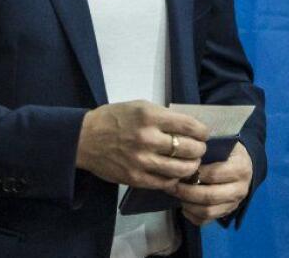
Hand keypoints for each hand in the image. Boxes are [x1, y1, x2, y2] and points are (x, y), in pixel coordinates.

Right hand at [75, 100, 208, 189]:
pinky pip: (166, 182)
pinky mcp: (136, 178)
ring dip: (191, 166)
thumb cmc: (113, 118)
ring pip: (181, 169)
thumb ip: (163, 116)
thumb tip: (189, 127)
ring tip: (191, 163)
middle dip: (200, 149)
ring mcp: (141, 160)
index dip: (202, 131)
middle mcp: (147, 138)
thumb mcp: (139, 106)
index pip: (189, 126)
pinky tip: (174, 173)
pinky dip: (174, 178)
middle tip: (199, 149)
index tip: (204, 134)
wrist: (84, 139)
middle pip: (189, 149)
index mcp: (149, 116)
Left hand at [173, 141, 252, 224]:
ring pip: (207, 211)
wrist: (245, 165)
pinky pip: (206, 221)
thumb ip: (206, 148)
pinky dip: (192, 215)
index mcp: (239, 168)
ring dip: (187, 205)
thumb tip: (183, 153)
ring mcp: (234, 203)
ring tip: (176, 195)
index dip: (193, 174)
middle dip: (186, 192)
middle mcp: (240, 189)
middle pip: (209, 196)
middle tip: (171, 185)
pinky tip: (184, 205)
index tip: (178, 169)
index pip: (213, 175)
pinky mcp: (226, 213)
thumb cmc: (228, 152)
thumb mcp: (222, 144)